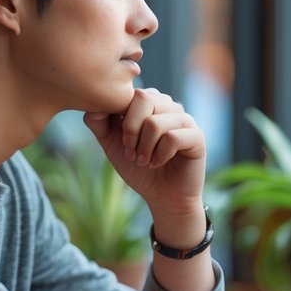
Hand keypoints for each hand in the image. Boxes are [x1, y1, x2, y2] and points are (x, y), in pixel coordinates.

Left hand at [84, 88, 205, 217]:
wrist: (162, 197)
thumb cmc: (138, 168)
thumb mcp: (112, 144)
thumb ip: (99, 122)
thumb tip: (93, 104)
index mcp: (150, 102)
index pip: (130, 93)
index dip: (120, 118)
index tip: (122, 142)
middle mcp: (169, 105)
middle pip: (144, 99)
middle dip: (131, 130)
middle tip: (131, 152)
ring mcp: (185, 119)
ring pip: (155, 122)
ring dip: (144, 148)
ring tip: (144, 161)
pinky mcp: (197, 137)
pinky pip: (172, 138)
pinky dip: (159, 155)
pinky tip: (158, 163)